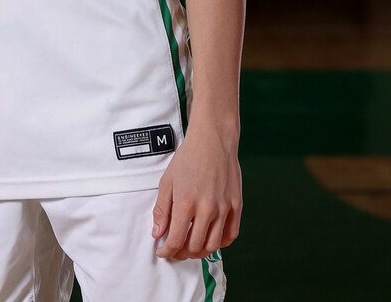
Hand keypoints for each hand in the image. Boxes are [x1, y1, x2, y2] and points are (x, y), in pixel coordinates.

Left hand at [151, 121, 241, 259]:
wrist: (213, 140)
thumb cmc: (188, 157)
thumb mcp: (167, 180)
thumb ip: (161, 209)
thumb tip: (157, 233)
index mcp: (186, 202)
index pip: (176, 240)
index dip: (167, 251)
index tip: (162, 252)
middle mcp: (206, 209)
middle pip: (194, 246)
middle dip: (181, 253)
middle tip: (175, 250)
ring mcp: (224, 208)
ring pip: (213, 245)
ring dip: (200, 251)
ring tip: (190, 247)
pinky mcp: (236, 205)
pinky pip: (230, 235)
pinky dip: (220, 243)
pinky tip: (210, 239)